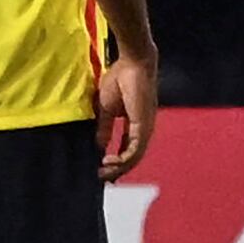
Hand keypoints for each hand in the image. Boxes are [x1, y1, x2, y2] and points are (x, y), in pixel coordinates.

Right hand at [97, 48, 158, 181]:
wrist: (133, 64)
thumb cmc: (119, 80)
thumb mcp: (106, 108)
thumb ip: (104, 127)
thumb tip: (98, 145)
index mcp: (135, 125)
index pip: (126, 149)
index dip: (114, 161)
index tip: (99, 168)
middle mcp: (143, 130)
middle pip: (132, 158)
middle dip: (116, 170)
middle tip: (100, 178)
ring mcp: (145, 129)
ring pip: (134, 157)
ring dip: (118, 168)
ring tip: (103, 173)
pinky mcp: (143, 125)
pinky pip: (135, 149)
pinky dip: (122, 158)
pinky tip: (108, 161)